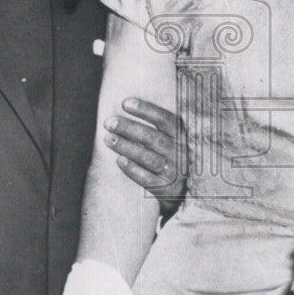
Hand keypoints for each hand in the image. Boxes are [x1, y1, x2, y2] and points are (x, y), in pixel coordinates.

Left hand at [104, 97, 185, 212]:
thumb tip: (127, 109)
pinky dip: (133, 169)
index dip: (145, 110)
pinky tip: (119, 160)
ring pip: (148, 157)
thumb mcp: (174, 140)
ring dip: (126, 147)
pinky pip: (147, 178)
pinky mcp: (167, 189)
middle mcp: (180, 152)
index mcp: (181, 136)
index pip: (164, 119)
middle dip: (128, 128)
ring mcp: (174, 171)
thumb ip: (159, 127)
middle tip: (109, 123)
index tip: (125, 104)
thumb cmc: (172, 158)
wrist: (185, 190)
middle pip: (152, 137)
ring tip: (108, 139)